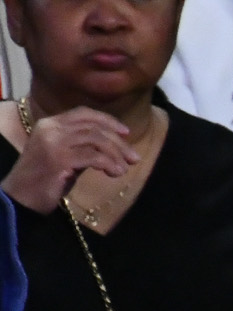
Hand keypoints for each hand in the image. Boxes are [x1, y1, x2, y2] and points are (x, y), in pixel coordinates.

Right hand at [3, 106, 135, 213]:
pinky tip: (115, 174)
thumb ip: (82, 146)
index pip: (83, 113)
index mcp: (50, 123)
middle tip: (134, 158)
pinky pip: (93, 156)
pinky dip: (109, 164)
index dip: (108, 120)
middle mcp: (50, 128)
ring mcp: (53, 142)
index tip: (126, 133)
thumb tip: (113, 145)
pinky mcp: (59, 159)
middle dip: (119, 142)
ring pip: (96, 139)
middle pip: (93, 126)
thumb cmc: (45, 180)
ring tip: (124, 169)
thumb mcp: (64, 157)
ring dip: (116, 154)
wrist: (21, 197)